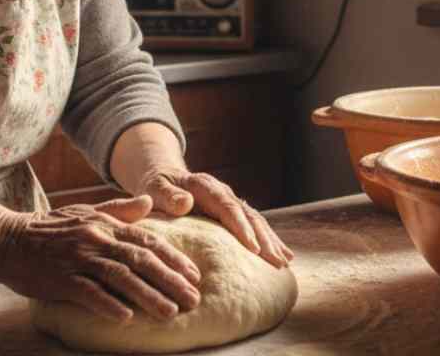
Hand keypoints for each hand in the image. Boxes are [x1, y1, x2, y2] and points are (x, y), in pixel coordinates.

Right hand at [0, 195, 201, 322]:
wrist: (8, 239)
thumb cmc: (50, 230)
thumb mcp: (86, 214)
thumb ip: (119, 210)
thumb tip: (150, 202)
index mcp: (105, 225)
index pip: (147, 240)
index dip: (173, 258)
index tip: (194, 275)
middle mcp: (96, 239)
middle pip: (140, 260)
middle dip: (170, 280)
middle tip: (193, 299)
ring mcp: (78, 259)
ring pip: (120, 277)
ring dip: (148, 296)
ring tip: (170, 313)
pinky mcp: (60, 278)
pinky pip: (88, 293)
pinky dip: (108, 304)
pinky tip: (126, 318)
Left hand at [137, 168, 293, 267]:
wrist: (163, 178)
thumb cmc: (156, 188)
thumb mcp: (154, 188)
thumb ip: (167, 195)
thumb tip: (185, 202)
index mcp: (204, 185)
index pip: (226, 206)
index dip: (240, 226)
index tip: (252, 247)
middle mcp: (223, 192)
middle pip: (247, 214)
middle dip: (263, 238)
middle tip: (275, 261)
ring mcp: (230, 202)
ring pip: (256, 220)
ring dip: (271, 241)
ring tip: (284, 261)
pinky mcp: (233, 213)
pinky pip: (254, 226)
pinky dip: (268, 240)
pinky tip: (282, 256)